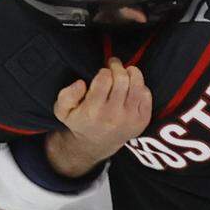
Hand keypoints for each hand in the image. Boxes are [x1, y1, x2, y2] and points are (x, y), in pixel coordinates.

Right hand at [46, 58, 151, 176]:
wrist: (97, 144)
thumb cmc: (80, 121)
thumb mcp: (62, 111)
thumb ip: (66, 95)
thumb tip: (81, 83)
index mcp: (93, 111)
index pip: (104, 79)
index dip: (104, 71)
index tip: (102, 72)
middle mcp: (113, 116)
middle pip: (122, 79)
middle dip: (117, 67)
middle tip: (114, 65)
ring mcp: (130, 119)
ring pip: (137, 84)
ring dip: (132, 72)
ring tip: (126, 72)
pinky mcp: (142, 121)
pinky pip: (146, 94)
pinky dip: (140, 86)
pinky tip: (131, 88)